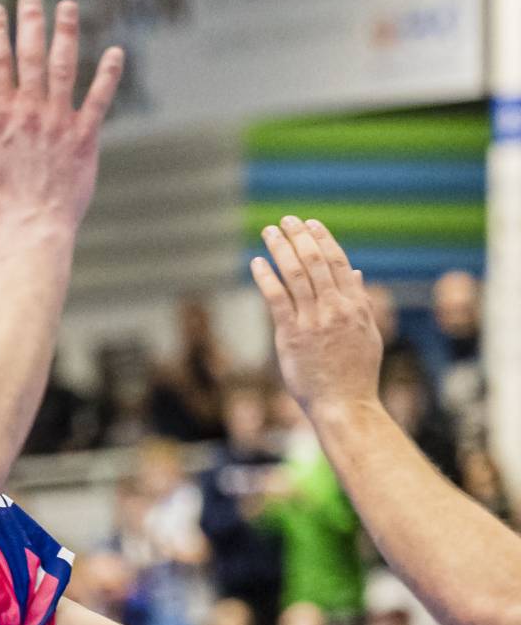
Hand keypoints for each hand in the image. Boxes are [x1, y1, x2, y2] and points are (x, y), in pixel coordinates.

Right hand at [0, 0, 124, 227]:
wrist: (31, 224)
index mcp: (2, 115)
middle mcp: (31, 111)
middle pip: (31, 56)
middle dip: (30, 22)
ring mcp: (60, 121)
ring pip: (64, 68)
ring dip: (66, 34)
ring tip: (66, 7)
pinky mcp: (85, 136)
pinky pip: (99, 99)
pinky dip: (107, 75)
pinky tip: (115, 51)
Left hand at [252, 217, 383, 415]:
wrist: (345, 403)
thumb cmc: (355, 373)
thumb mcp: (367, 333)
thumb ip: (360, 301)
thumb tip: (354, 272)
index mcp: (355, 306)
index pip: (338, 263)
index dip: (323, 240)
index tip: (310, 224)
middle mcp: (335, 309)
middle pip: (316, 262)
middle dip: (300, 237)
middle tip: (286, 220)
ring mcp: (313, 321)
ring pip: (296, 274)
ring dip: (281, 249)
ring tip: (269, 232)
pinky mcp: (292, 335)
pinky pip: (277, 299)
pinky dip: (267, 277)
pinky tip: (257, 262)